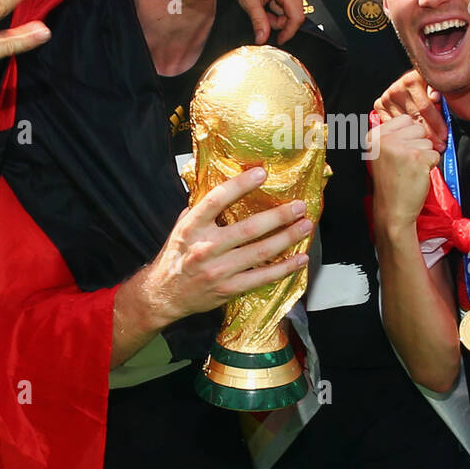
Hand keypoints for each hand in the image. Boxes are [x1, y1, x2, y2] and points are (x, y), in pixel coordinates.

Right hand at [141, 167, 312, 324]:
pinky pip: (262, 277)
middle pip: (248, 228)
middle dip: (279, 216)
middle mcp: (205, 248)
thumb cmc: (176, 256)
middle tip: (299, 206)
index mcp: (192, 227)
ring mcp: (218, 271)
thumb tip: (229, 184)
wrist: (164, 295)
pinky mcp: (229, 289)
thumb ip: (202, 209)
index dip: (240, 185)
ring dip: (287, 238)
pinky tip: (300, 259)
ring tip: (305, 226)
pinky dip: (284, 268)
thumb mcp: (182, 227)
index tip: (261, 173)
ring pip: (260, 252)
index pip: (217, 200)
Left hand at [236, 0, 305, 44]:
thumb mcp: (249, 1)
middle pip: (295, 14)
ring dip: (278, 12)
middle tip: (261, 14)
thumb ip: (258, 22)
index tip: (278, 39)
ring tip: (263, 3)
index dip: (288, 32)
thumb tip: (262, 39)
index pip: (296, 18)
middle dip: (278, 20)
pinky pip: (291, 0)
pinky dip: (280, 4)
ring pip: (293, 8)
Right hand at [369, 115, 439, 230]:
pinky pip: (435, 154)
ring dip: (425, 156)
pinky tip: (417, 175)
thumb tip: (415, 119)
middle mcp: (385, 140)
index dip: (410, 135)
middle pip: (418, 128)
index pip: (405, 119)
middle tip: (407, 163)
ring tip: (411, 170)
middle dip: (419, 145)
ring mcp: (401, 148)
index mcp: (374, 136)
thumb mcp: (382, 154)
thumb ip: (394, 135)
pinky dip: (431, 166)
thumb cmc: (390, 183)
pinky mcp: (417, 158)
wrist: (392, 210)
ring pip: (428, 141)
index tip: (403, 152)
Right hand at [374, 69, 446, 149]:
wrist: (409, 86)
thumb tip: (435, 97)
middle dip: (430, 134)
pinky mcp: (379, 105)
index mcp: (412, 80)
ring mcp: (386, 97)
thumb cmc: (425, 88)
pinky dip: (403, 133)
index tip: (444, 135)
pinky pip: (393, 126)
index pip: (425, 107)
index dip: (436, 123)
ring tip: (429, 144)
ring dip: (418, 137)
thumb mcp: (435, 87)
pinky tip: (413, 140)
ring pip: (405, 124)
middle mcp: (397, 88)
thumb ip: (437, 91)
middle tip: (439, 145)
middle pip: (415, 118)